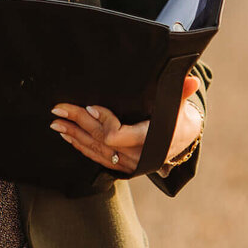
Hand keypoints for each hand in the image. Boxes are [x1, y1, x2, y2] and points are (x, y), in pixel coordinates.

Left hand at [50, 74, 201, 173]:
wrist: (181, 143)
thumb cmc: (178, 119)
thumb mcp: (180, 106)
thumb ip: (182, 92)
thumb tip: (191, 80)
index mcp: (150, 140)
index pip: (120, 134)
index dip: (104, 121)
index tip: (90, 107)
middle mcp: (136, 155)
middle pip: (101, 139)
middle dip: (79, 122)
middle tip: (58, 108)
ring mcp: (127, 163)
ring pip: (95, 149)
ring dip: (73, 134)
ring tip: (56, 122)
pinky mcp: (120, 166)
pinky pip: (96, 157)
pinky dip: (80, 146)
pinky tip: (66, 135)